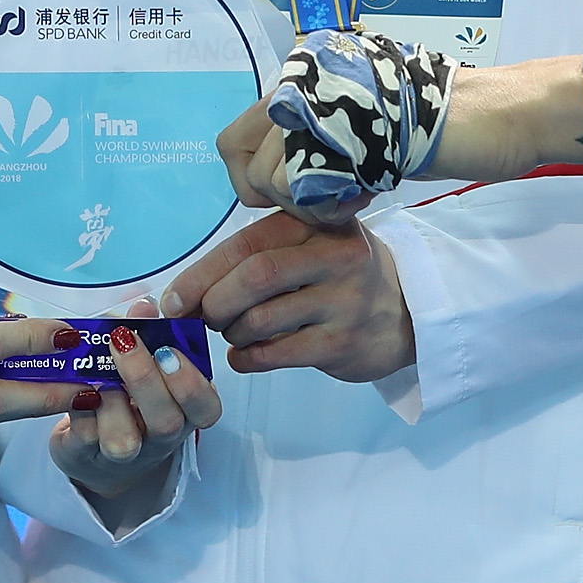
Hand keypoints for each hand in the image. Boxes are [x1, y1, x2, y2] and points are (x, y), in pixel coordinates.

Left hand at [47, 299, 221, 500]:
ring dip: (109, 399)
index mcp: (183, 412)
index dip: (191, 381)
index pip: (206, 407)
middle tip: (124, 340)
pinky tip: (75, 385)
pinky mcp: (85, 457)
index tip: (167, 349)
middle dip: (145, 378)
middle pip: (166, 422)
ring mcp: (124, 455)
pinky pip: (83, 436)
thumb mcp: (144, 364)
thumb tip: (144, 306)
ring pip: (124, 441)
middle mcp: (159, 438)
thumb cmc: (126, 396)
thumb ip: (147, 334)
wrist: (92, 446)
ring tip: (96, 374)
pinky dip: (77, 406)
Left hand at [160, 212, 414, 382]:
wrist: (408, 312)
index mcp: (316, 224)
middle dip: (214, 302)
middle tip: (203, 317)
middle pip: (254, 277)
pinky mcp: (342, 344)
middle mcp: (334, 257)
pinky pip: (274, 355)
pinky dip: (246, 358)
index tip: (173, 297)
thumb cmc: (340, 276)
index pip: (247, 243)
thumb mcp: (311, 246)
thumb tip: (183, 292)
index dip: (202, 272)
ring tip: (233, 333)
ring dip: (230, 333)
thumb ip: (258, 256)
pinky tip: (247, 354)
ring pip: (260, 320)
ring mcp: (342, 302)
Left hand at [213, 57, 582, 215]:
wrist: (488, 114)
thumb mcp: (361, 116)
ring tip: (352, 195)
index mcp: (301, 77)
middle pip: (244, 162)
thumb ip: (315, 134)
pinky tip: (363, 197)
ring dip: (307, 204)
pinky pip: (305, 188)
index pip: (233, 139)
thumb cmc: (432, 120)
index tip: (289, 192)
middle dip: (276, 197)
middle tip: (326, 197)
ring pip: (272, 179)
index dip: (252, 177)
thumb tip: (278, 169)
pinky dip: (328, 208)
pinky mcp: (343, 138)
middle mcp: (300, 85)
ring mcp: (320, 107)